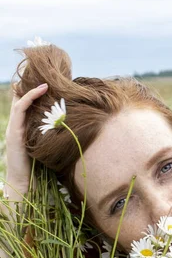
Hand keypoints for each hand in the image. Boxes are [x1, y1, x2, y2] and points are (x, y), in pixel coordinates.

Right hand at [4, 83, 47, 198]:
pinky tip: (42, 89)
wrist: (24, 185)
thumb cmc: (38, 172)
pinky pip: (21, 108)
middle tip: (44, 72)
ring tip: (46, 77)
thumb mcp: (47, 149)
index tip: (49, 83)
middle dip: (30, 84)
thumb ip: (52, 137)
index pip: (26, 105)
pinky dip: (30, 96)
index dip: (34, 92)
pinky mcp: (14, 132)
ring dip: (32, 87)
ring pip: (19, 100)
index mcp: (23, 129)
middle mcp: (16, 126)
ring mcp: (14, 128)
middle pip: (20, 99)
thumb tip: (71, 130)